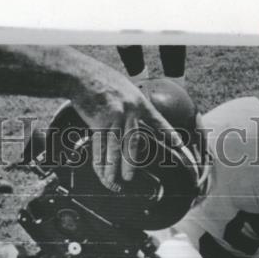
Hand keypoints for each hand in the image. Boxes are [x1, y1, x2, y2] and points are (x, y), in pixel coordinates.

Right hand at [72, 69, 184, 190]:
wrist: (79, 74)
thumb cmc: (99, 77)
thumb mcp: (122, 85)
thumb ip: (130, 102)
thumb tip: (133, 116)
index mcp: (138, 102)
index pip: (157, 120)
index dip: (168, 132)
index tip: (179, 144)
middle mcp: (128, 112)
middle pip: (133, 143)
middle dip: (131, 163)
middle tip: (130, 178)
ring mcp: (113, 118)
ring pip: (115, 150)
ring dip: (113, 169)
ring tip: (114, 183)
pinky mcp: (97, 123)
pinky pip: (99, 147)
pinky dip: (99, 162)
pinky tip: (101, 172)